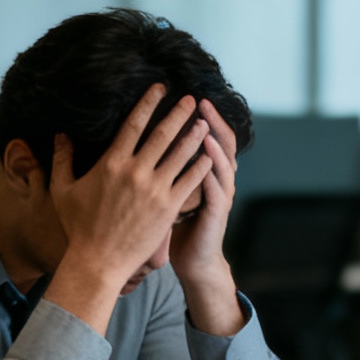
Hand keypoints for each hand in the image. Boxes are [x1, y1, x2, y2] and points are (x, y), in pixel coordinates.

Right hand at [48, 85, 213, 291]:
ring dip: (194, 136)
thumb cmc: (78, 227)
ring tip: (205, 123)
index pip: (134, 124)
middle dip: (179, 113)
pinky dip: (200, 166)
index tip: (160, 89)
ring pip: (180, 155)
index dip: (149, 103)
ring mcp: (154, 190)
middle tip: (192, 99)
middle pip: (163, 134)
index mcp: (111, 163)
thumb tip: (60, 135)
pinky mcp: (168, 208)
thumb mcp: (63, 190)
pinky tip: (209, 157)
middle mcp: (135, 172)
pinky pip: (189, 181)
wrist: (98, 262)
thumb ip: (62, 160)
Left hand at [169, 100, 244, 335]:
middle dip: (208, 119)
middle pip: (218, 140)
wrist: (194, 261)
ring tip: (204, 123)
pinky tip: (207, 157)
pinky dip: (212, 171)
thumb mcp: (169, 193)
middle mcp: (215, 177)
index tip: (182, 98)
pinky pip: (217, 188)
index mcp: (201, 171)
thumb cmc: (177, 227)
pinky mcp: (217, 212)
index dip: (193, 116)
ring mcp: (219, 193)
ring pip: (221, 161)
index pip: (202, 135)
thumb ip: (162, 168)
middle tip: (199, 100)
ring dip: (213, 141)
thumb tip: (138, 143)